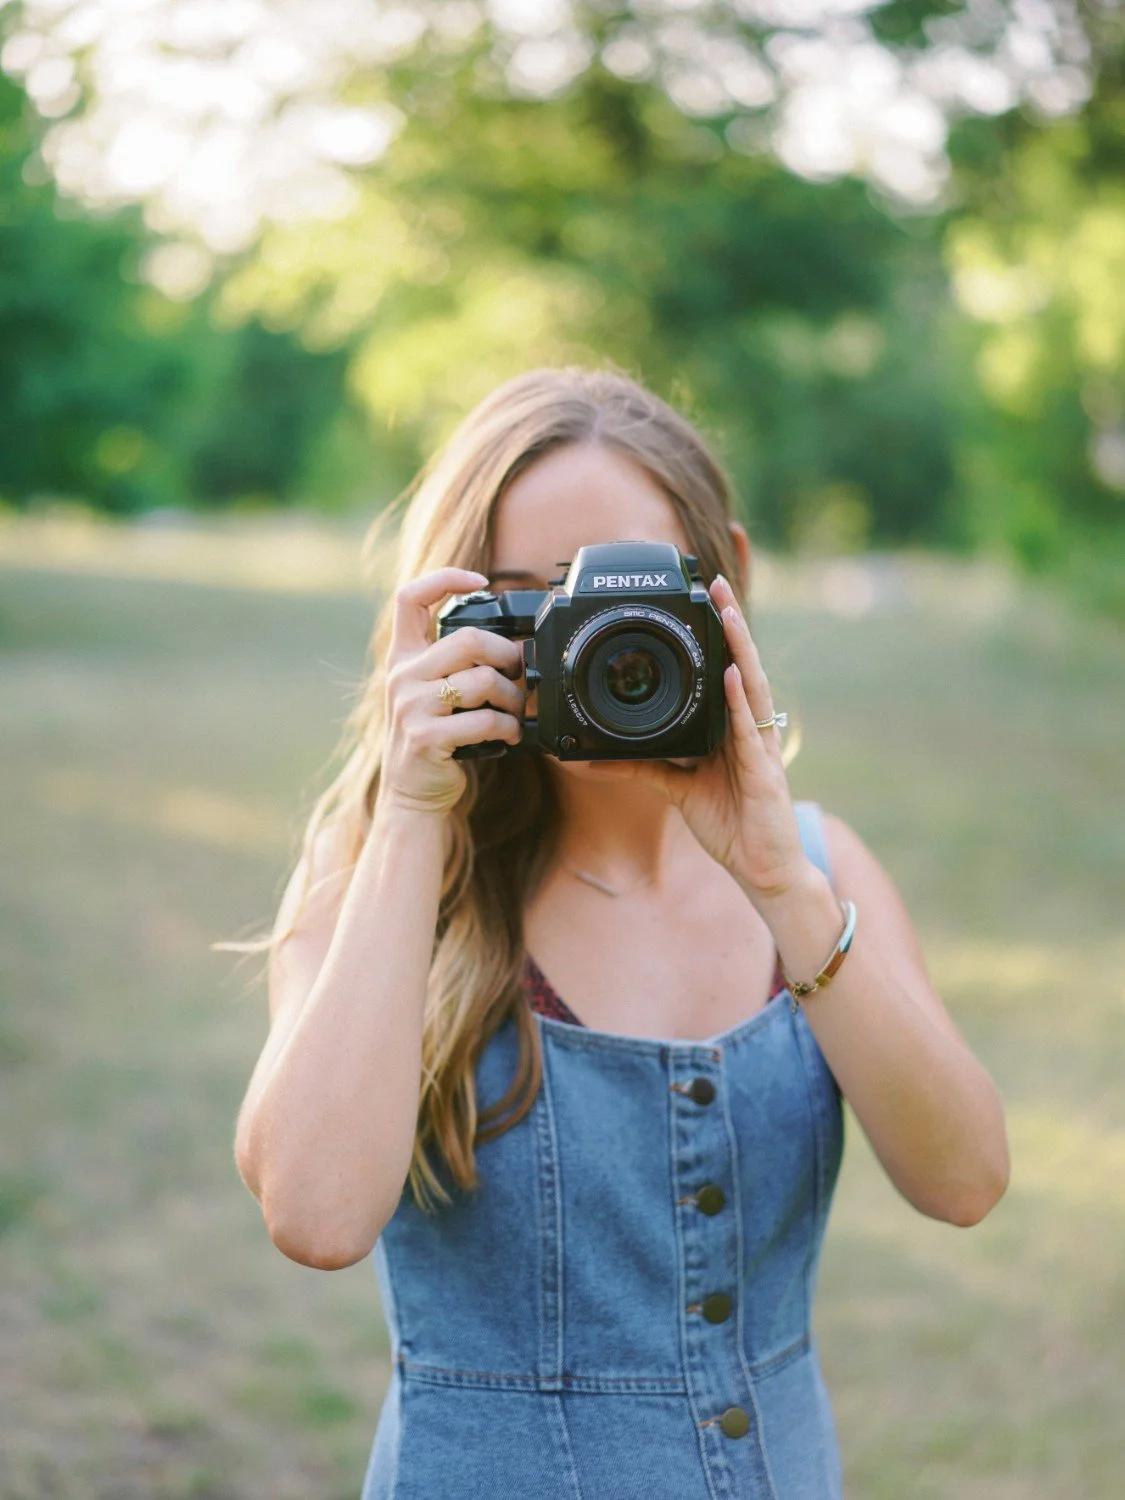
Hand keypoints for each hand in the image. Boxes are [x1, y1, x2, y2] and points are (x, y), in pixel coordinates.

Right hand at [380, 567, 526, 816]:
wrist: (412, 794)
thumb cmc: (433, 738)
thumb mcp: (430, 693)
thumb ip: (451, 663)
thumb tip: (510, 644)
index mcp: (403, 658)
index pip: (409, 598)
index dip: (444, 578)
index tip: (479, 580)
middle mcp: (401, 676)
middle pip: (468, 638)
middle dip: (507, 655)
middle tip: (517, 673)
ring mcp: (411, 707)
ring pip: (483, 680)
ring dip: (513, 698)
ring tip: (515, 712)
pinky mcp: (426, 737)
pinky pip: (484, 720)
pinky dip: (508, 727)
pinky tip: (510, 735)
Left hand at [597, 574, 809, 903]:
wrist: (761, 869)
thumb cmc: (730, 826)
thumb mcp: (677, 789)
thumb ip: (644, 767)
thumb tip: (599, 757)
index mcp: (733, 729)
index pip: (727, 671)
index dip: (719, 635)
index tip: (706, 599)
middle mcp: (751, 730)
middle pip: (741, 666)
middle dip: (731, 624)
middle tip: (718, 584)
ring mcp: (761, 748)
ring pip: (750, 687)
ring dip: (740, 648)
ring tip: (728, 612)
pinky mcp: (764, 772)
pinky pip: (750, 731)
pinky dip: (739, 701)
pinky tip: (732, 674)